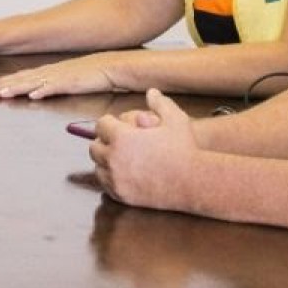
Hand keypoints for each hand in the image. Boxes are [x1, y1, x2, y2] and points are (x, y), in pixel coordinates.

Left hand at [0, 54, 124, 98]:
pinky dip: (43, 90)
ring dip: (16, 88)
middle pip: (21, 79)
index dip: (3, 82)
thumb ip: (52, 87)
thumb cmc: (93, 74)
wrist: (113, 66)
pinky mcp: (72, 82)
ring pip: (33, 83)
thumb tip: (37, 94)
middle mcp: (50, 73)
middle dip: (1, 85)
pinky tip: (32, 95)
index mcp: (48, 73)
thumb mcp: (68, 81)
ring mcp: (60, 76)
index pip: (21, 78)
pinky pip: (55, 87)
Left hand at [87, 89, 193, 209]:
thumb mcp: (175, 119)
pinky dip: (111, 178)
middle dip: (105, 142)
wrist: (193, 182)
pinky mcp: (121, 195)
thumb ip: (160, 103)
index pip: (101, 126)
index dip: (110, 124)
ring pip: (98, 166)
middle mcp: (113, 158)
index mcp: (121, 137)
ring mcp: (116, 179)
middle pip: (95, 147)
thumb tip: (151, 92)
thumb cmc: (185, 148)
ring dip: (106, 161)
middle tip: (119, 142)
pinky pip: (106, 184)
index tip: (118, 126)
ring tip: (121, 158)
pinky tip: (124, 173)